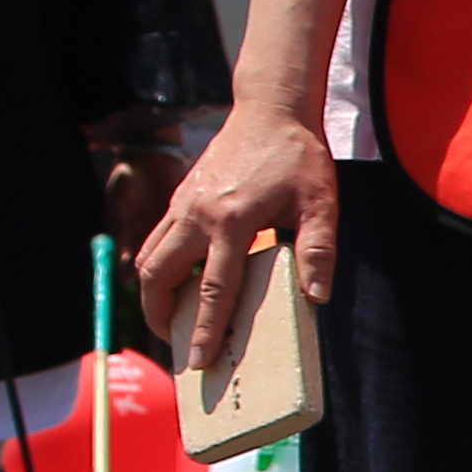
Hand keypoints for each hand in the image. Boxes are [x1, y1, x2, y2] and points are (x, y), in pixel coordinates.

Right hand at [145, 106, 334, 370]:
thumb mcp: (321, 204)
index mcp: (233, 220)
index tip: (199, 360)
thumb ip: (319, 250)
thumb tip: (317, 297)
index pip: (214, 288)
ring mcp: (182, 204)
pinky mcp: (179, 198)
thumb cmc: (299, 160)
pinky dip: (158, 268)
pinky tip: (174, 286)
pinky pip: (157, 241)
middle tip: (177, 348)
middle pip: (161, 276)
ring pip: (150, 259)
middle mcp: (198, 214)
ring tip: (170, 324)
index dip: (205, 328)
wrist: (269, 111)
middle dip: (161, 317)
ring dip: (154, 295)